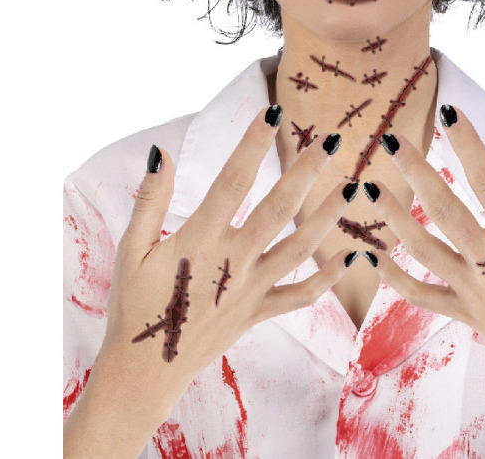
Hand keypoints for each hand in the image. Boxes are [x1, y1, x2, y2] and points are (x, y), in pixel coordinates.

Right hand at [66, 105, 352, 453]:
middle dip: (308, 170)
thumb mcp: (130, 250)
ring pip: (300, 247)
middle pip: (280, 207)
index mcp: (200, 239)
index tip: (273, 111)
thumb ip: (150, 200)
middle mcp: (233, 260)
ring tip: (354, 187)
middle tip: (334, 139)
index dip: (254, 142)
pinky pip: (300, 295)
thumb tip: (160, 152)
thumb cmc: (133, 305)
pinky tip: (352, 256)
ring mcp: (251, 289)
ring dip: (330, 216)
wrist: (143, 372)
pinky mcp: (259, 312)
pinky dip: (328, 277)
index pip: (233, 179)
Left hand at [364, 104, 484, 455]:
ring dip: (393, 216)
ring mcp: (471, 289)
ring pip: (422, 248)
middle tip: (391, 139)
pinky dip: (393, 276)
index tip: (449, 114)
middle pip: (444, 208)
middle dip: (415, 171)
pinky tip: (370, 255)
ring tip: (369, 187)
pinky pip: (421, 295)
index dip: (468, 144)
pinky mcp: (462, 313)